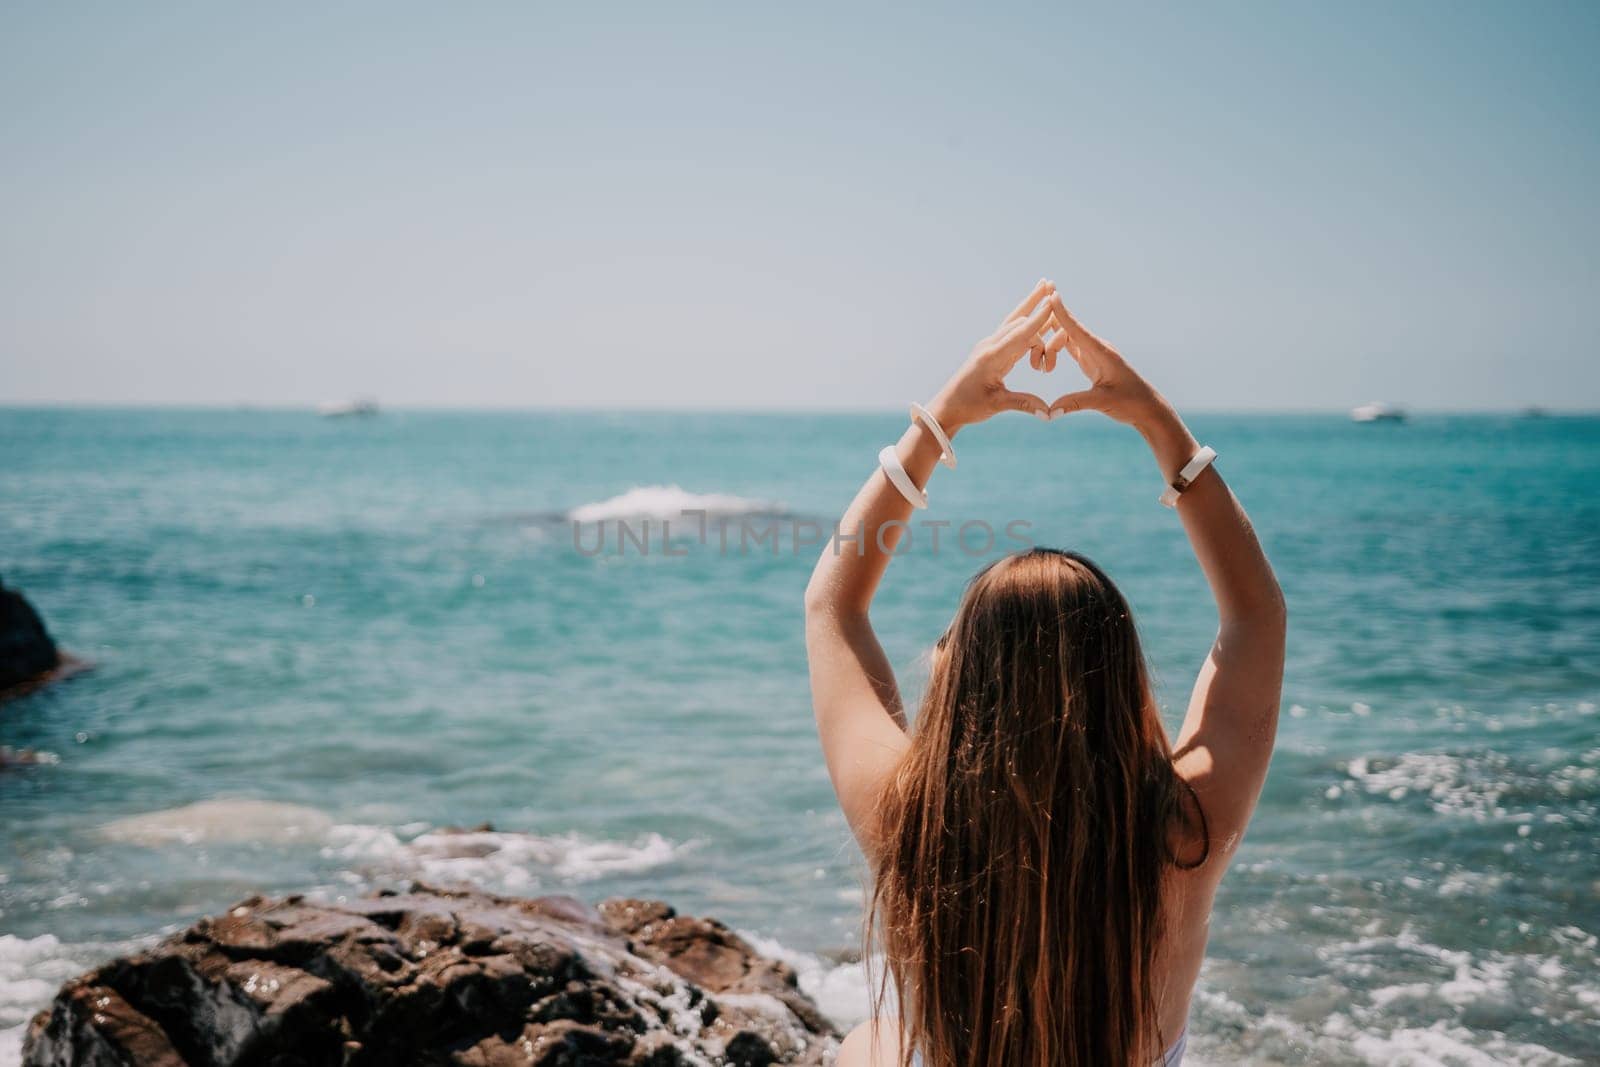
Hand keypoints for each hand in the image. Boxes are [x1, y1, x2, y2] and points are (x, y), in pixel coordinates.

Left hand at [928, 280, 1070, 431]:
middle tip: (1051, 282)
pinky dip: (1026, 324)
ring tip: (1044, 290)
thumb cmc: (969, 406)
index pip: (1020, 333)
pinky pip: (1011, 333)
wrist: (947, 407)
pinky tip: (1034, 316)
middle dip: (1035, 302)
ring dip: (1031, 308)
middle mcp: (991, 346)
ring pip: (1014, 323)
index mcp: (992, 357)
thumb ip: (1023, 404)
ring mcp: (990, 347)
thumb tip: (1048, 413)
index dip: (1039, 318)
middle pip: (1017, 319)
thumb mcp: (996, 405)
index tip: (1052, 301)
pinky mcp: (991, 352)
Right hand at [1042, 294, 1167, 428]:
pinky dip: (1058, 344)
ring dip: (1051, 338)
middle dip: (1048, 330)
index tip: (1051, 295)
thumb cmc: (1131, 403)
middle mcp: (1098, 349)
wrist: (1147, 408)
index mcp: (1102, 353)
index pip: (1077, 330)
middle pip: (1068, 331)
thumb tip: (1050, 411)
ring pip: (1068, 338)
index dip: (1063, 313)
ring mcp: (1095, 354)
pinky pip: (1072, 347)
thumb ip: (1075, 403)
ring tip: (1032, 336)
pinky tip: (1047, 336)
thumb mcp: (1103, 402)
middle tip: (1029, 329)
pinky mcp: (1093, 362)